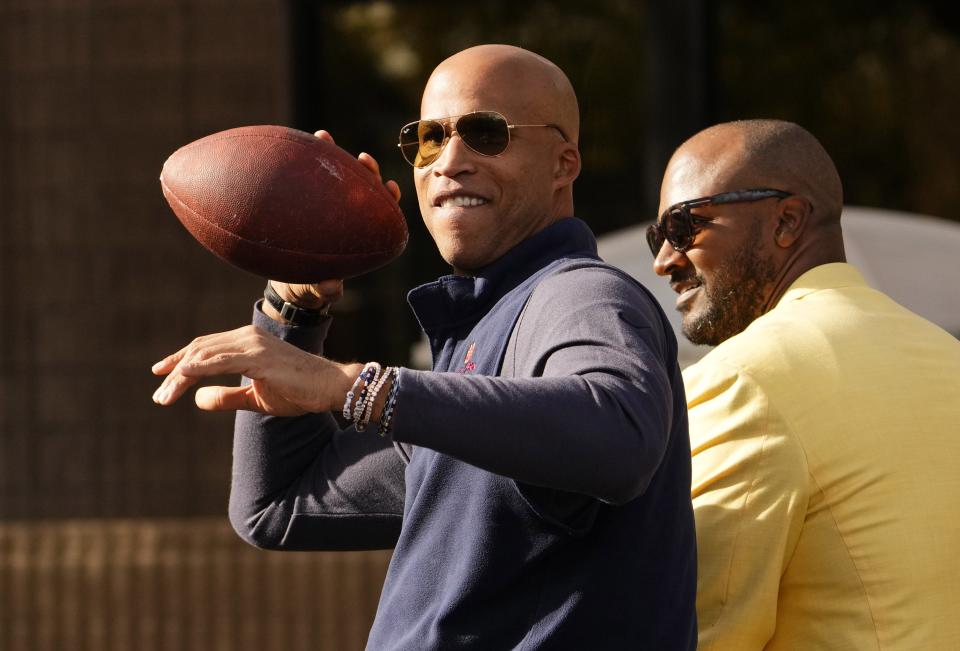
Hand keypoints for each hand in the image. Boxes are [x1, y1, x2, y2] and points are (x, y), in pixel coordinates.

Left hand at [151, 325, 363, 415]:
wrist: (330, 387)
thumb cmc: (298, 391)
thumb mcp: (254, 398)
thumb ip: (227, 397)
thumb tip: (197, 399)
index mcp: (247, 342)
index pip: (205, 348)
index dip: (180, 360)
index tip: (160, 374)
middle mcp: (247, 337)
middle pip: (199, 350)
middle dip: (174, 371)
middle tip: (158, 394)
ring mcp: (253, 345)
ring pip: (204, 356)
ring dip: (180, 376)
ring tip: (164, 396)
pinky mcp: (259, 358)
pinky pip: (221, 362)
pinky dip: (198, 368)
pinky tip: (182, 377)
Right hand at [265, 131, 401, 317]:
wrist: (285, 286)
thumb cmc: (308, 287)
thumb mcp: (317, 291)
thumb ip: (325, 290)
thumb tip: (332, 288)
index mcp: (357, 235)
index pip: (379, 212)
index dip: (387, 198)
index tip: (389, 186)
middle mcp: (344, 217)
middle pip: (360, 188)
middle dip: (366, 171)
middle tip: (363, 158)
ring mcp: (323, 208)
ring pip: (332, 177)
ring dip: (330, 156)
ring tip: (323, 137)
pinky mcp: (301, 203)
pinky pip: (302, 180)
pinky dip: (300, 163)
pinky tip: (291, 145)